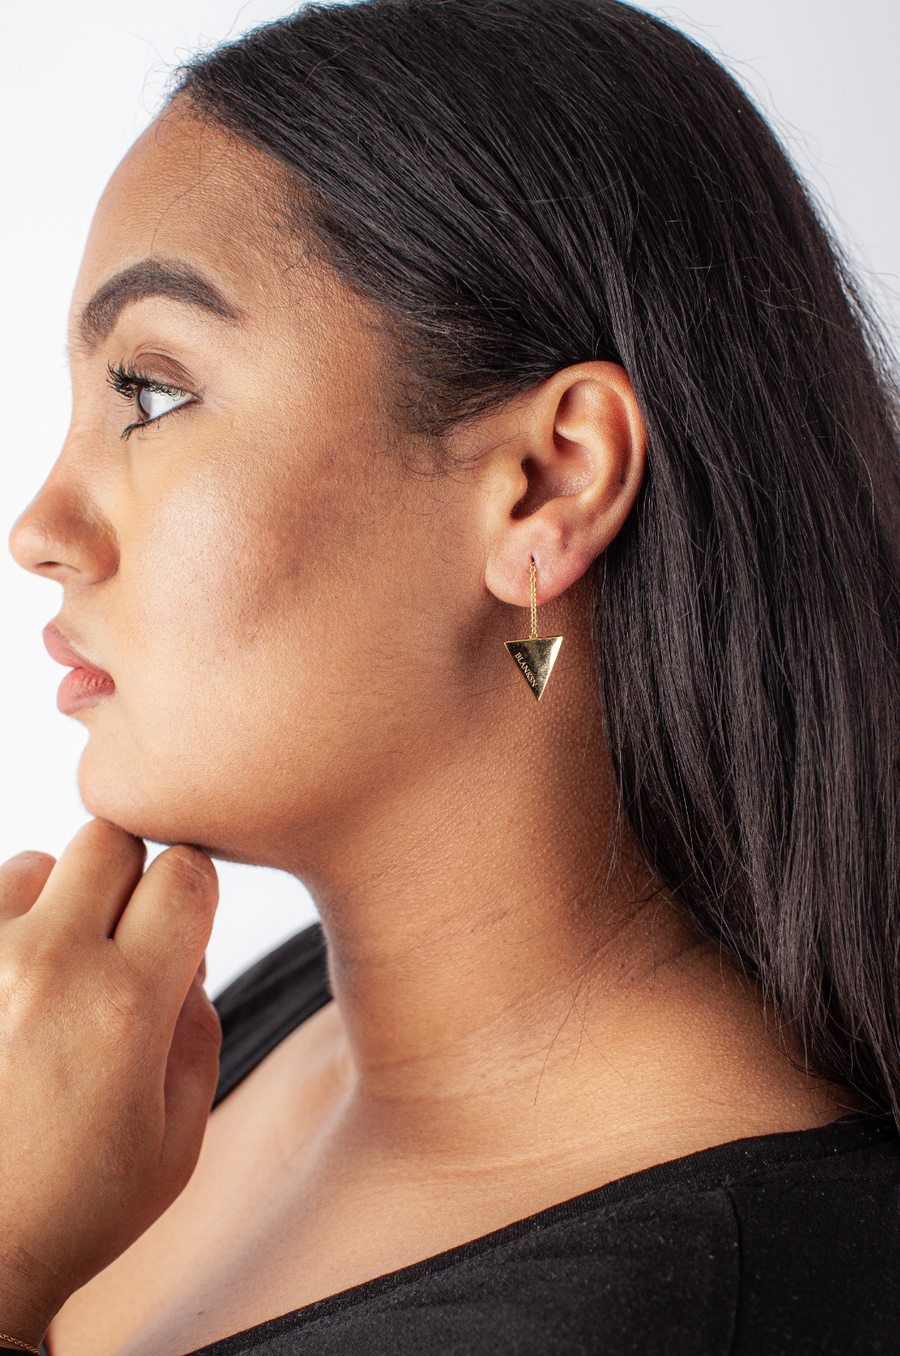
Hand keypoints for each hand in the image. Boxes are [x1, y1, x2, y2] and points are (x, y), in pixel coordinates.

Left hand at [0, 820, 219, 1348]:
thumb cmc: (65, 1211)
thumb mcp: (177, 1140)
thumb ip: (199, 1029)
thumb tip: (187, 957)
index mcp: (125, 1007)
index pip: (185, 872)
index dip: (191, 894)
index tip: (179, 928)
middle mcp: (47, 969)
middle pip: (108, 841)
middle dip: (127, 881)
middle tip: (119, 943)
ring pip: (33, 865)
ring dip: (53, 906)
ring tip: (47, 980)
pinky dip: (2, 934)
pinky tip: (6, 995)